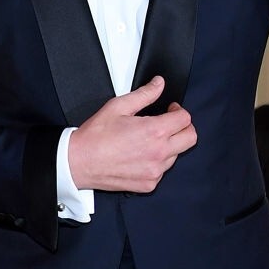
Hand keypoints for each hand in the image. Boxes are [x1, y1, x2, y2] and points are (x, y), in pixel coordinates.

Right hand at [67, 76, 196, 193]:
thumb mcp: (118, 106)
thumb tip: (159, 84)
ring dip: (170, 145)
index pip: (185, 119)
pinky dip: (157, 162)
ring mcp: (155, 171)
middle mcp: (159, 153)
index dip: (179, 110)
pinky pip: (163, 171)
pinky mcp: (148, 184)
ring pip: (177, 155)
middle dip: (183, 127)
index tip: (170, 109)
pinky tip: (142, 155)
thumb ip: (144, 94)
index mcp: (154, 131)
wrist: (78, 162)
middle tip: (169, 123)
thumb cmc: (95, 136)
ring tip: (149, 140)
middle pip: (190, 138)